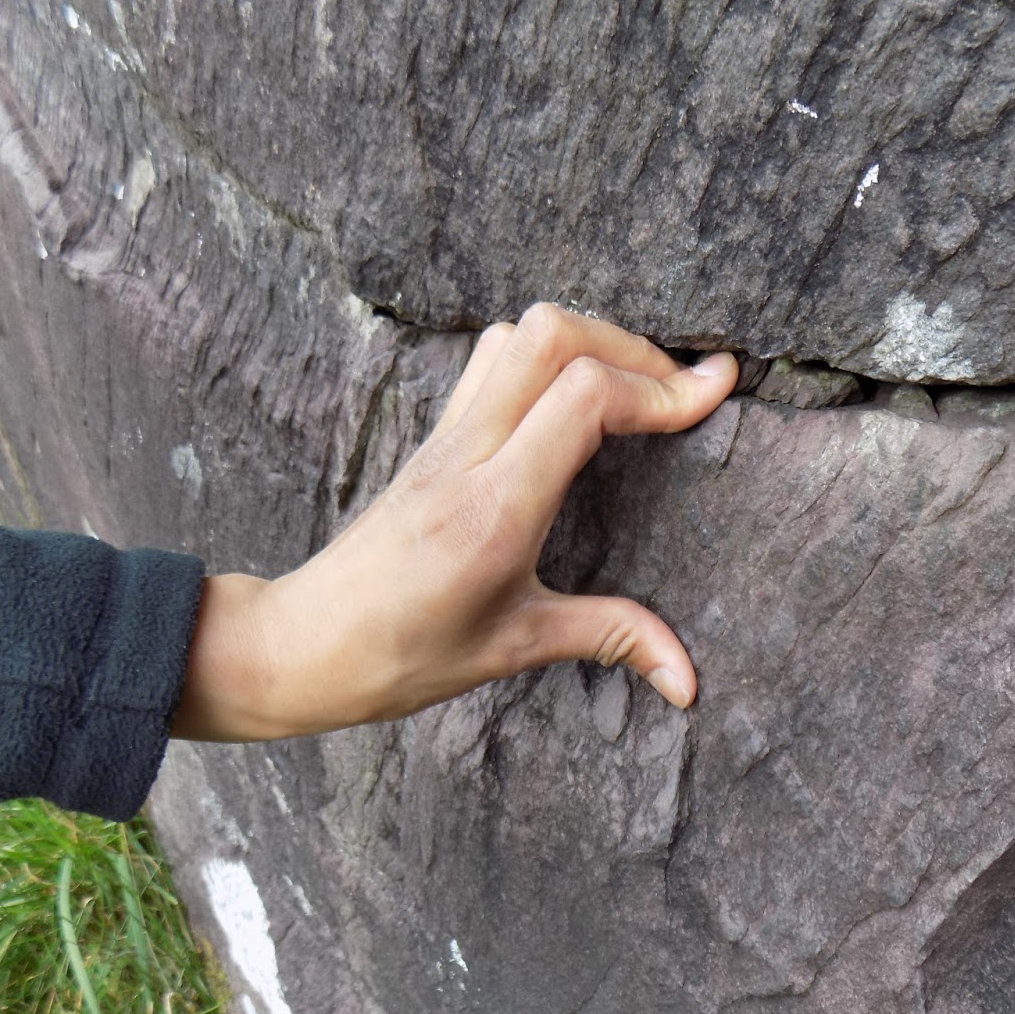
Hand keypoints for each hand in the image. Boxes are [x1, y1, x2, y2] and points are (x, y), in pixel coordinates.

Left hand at [171, 304, 737, 741]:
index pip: (584, 397)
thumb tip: (688, 679)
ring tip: (635, 387)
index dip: (660, 388)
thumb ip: (609, 638)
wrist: (300, 644)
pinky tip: (574, 401)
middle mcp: (467, 453)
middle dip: (634, 348)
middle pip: (553, 334)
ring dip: (589, 341)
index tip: (715, 394)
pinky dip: (549, 355)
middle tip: (681, 390)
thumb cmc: (398, 655)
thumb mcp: (513, 650)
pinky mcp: (433, 438)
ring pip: (519, 335)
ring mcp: (444, 438)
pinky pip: (492, 361)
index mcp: (494, 507)